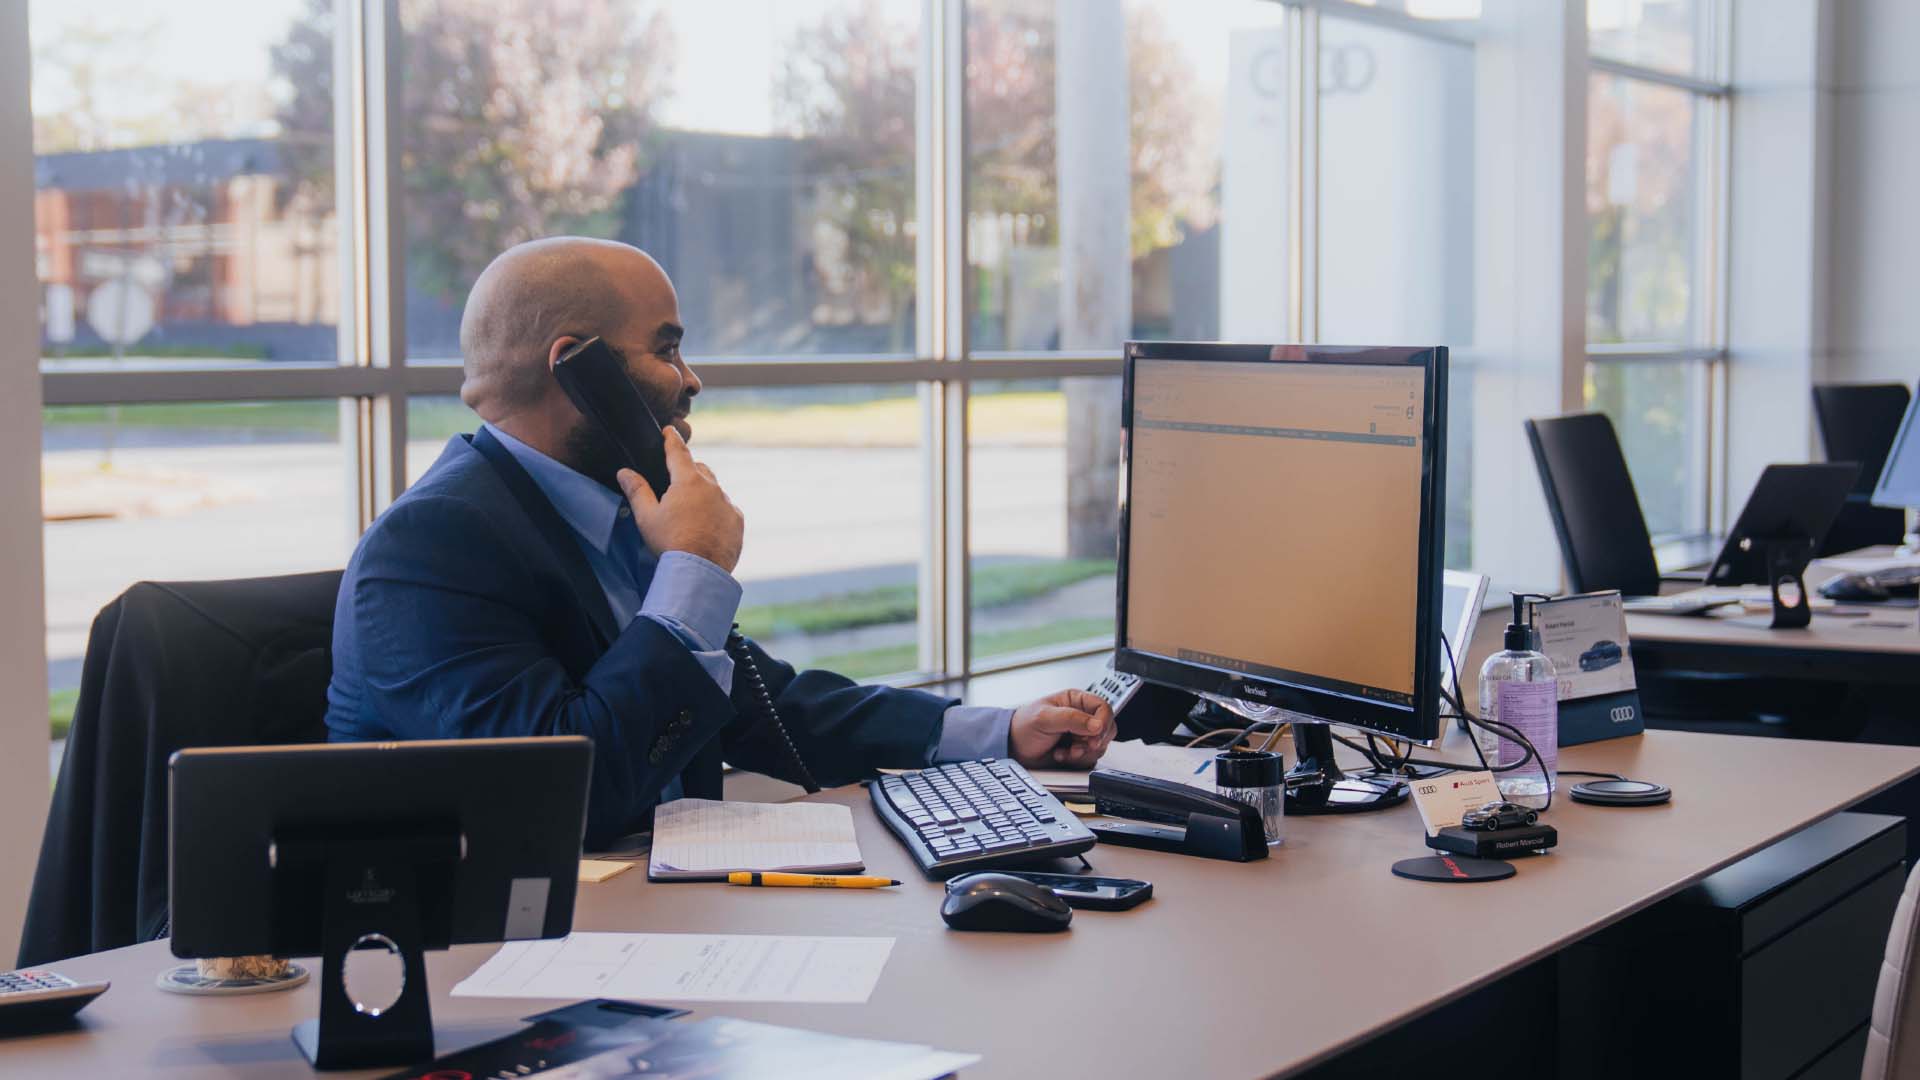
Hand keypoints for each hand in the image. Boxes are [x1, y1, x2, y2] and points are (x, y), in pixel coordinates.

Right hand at [618, 427, 744, 572]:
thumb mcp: (647, 517)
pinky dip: (716, 511)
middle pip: (699, 469)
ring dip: (703, 492)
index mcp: (688, 481)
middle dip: (687, 470)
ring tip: (690, 509)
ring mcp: (727, 504)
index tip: (669, 430)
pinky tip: (705, 525)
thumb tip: (624, 472)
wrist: (699, 572)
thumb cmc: (670, 543)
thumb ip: (637, 491)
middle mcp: (712, 487)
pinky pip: (726, 509)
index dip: (671, 439)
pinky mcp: (737, 521)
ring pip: (714, 489)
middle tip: (675, 480)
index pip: (678, 452)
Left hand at [1008, 689, 1113, 770]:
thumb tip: (1096, 724)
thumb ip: (1071, 718)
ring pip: (1100, 746)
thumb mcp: (1045, 718)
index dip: (1103, 721)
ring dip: (1083, 752)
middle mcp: (1082, 718)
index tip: (1094, 734)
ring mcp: (1081, 736)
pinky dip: (1077, 761)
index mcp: (1076, 701)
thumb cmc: (1023, 726)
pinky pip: (1090, 759)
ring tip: (1065, 751)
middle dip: (1094, 741)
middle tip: (1079, 745)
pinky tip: (1061, 756)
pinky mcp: (1078, 752)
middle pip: (1107, 729)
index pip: (1103, 708)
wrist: (1013, 749)